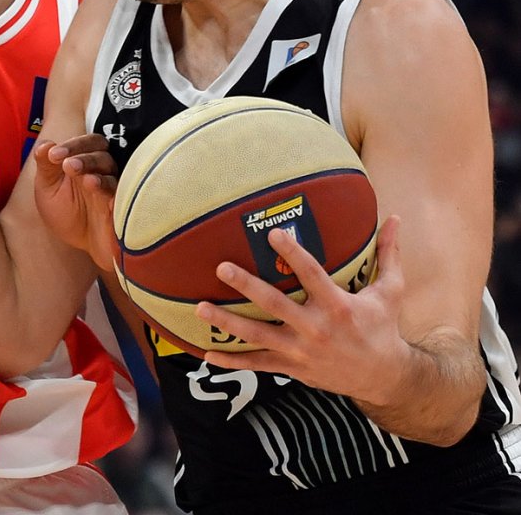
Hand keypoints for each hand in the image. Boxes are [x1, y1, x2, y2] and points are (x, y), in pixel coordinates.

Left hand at [34, 134, 118, 269]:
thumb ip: (45, 166)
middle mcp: (102, 170)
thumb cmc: (68, 214)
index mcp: (85, 161)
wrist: (84, 246)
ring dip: (93, 168)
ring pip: (110, 169)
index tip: (53, 154)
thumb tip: (44, 145)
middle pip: (101, 151)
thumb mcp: (48, 189)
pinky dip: (110, 191)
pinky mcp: (122, 206)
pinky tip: (96, 189)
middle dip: (83, 155)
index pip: (86, 142)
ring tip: (80, 175)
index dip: (71, 145)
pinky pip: (121, 194)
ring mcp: (113, 187)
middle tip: (67, 164)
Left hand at [196, 216, 409, 405]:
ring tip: (200, 308)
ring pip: (258, 337)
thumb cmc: (384, 327)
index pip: (311, 274)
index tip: (272, 233)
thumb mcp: (391, 291)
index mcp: (338, 306)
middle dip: (247, 286)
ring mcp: (301, 352)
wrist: (384, 379)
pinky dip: (231, 361)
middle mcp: (316, 330)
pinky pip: (257, 365)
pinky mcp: (293, 369)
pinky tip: (207, 355)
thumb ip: (389, 253)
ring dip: (227, 323)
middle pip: (275, 305)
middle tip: (221, 268)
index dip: (292, 253)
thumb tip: (396, 217)